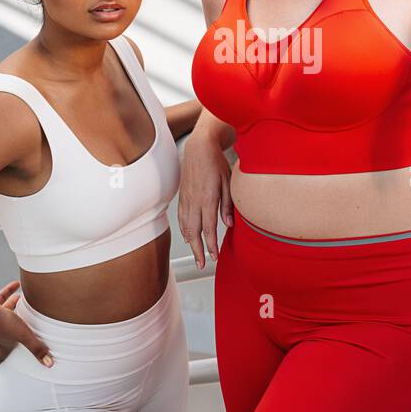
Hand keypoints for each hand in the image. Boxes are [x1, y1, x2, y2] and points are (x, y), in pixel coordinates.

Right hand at [0, 280, 52, 368]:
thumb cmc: (5, 326)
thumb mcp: (24, 337)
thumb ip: (37, 348)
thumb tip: (49, 364)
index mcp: (4, 342)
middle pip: (3, 333)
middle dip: (10, 330)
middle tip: (15, 328)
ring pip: (4, 312)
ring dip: (13, 305)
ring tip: (22, 299)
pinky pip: (1, 298)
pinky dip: (9, 291)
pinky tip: (17, 284)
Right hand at [177, 129, 232, 269]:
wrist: (199, 147)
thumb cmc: (215, 162)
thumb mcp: (228, 182)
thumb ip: (228, 205)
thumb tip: (229, 224)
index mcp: (207, 198)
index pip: (209, 228)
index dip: (211, 245)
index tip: (214, 256)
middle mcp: (194, 201)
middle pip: (194, 232)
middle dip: (198, 250)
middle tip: (202, 264)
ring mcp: (186, 199)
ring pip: (185, 227)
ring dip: (190, 243)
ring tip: (196, 255)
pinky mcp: (182, 196)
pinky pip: (181, 218)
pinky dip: (184, 231)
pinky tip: (188, 237)